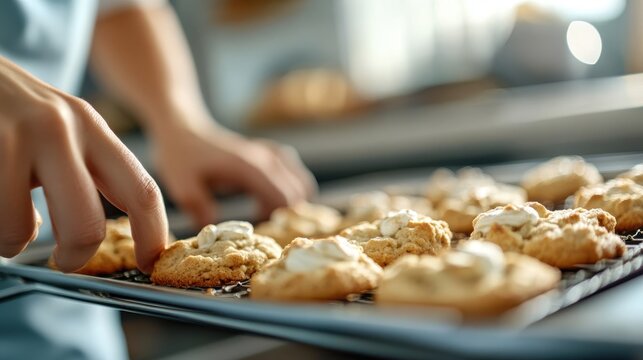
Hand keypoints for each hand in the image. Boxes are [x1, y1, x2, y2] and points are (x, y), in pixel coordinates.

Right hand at [0, 57, 166, 272]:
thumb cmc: (13, 111)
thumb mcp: (62, 127)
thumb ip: (84, 172)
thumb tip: (92, 235)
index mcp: (91, 127)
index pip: (141, 190)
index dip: (152, 235)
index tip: (149, 263)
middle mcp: (59, 129)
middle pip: (86, 226)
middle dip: (76, 256)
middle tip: (66, 259)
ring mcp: (14, 137)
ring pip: (20, 230)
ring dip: (11, 241)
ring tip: (7, 224)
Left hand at [152, 121, 316, 226]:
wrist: (183, 128)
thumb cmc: (181, 156)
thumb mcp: (183, 187)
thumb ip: (200, 209)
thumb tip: (217, 233)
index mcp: (251, 168)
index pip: (284, 199)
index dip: (277, 223)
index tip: (257, 235)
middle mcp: (268, 159)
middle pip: (298, 194)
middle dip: (284, 216)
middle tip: (258, 229)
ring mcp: (272, 154)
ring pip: (302, 183)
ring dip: (291, 203)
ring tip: (264, 215)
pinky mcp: (271, 153)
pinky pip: (296, 174)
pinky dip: (291, 190)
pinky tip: (268, 199)